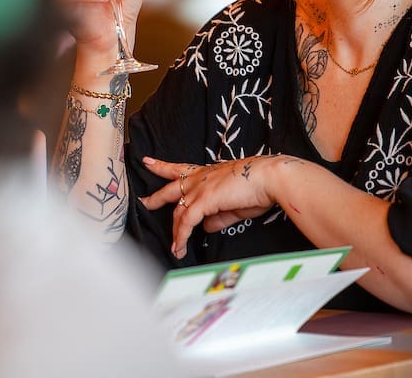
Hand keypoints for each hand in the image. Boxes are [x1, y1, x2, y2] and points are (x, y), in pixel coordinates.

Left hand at [140, 156, 286, 258]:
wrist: (268, 178)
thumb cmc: (257, 187)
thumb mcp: (235, 204)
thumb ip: (219, 216)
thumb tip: (208, 227)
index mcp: (207, 174)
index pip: (180, 170)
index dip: (163, 167)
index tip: (149, 163)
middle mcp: (200, 178)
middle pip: (170, 188)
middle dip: (156, 197)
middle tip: (143, 202)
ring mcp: (200, 188)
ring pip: (178, 211)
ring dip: (175, 232)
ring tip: (174, 247)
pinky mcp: (204, 200)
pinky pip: (186, 222)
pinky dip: (182, 237)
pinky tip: (180, 248)